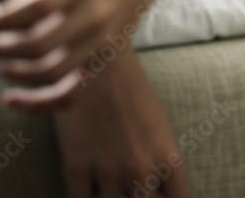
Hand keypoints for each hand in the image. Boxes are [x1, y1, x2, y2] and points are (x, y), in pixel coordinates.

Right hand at [54, 46, 190, 197]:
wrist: (97, 59)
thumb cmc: (131, 87)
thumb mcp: (159, 124)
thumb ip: (160, 160)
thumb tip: (158, 189)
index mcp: (168, 157)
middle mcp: (142, 169)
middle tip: (129, 190)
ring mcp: (108, 170)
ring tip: (108, 186)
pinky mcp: (76, 166)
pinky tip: (84, 191)